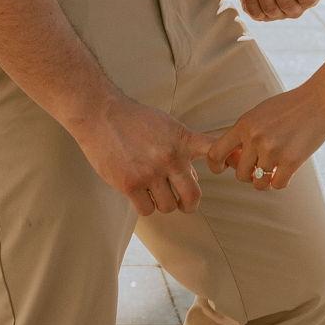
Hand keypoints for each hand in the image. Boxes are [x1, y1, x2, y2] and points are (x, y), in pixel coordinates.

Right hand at [72, 95, 215, 215]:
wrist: (101, 115)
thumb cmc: (135, 121)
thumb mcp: (167, 126)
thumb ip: (183, 149)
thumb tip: (193, 178)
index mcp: (183, 140)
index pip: (213, 151)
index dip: (222, 162)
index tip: (220, 169)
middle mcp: (170, 158)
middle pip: (192, 196)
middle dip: (189, 204)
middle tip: (184, 204)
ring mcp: (150, 173)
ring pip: (168, 206)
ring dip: (162, 203)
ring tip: (154, 192)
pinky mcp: (129, 184)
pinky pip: (147, 209)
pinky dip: (145, 205)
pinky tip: (139, 194)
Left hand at [207, 84, 324, 190]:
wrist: (320, 100)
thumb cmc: (290, 106)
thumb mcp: (260, 113)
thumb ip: (245, 133)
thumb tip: (231, 158)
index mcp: (244, 125)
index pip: (216, 152)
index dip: (216, 165)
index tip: (222, 168)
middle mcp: (255, 138)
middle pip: (239, 174)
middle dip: (247, 175)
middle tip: (258, 167)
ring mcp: (273, 151)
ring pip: (258, 182)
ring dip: (264, 180)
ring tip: (272, 171)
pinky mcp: (291, 161)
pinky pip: (277, 185)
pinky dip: (280, 182)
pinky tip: (285, 172)